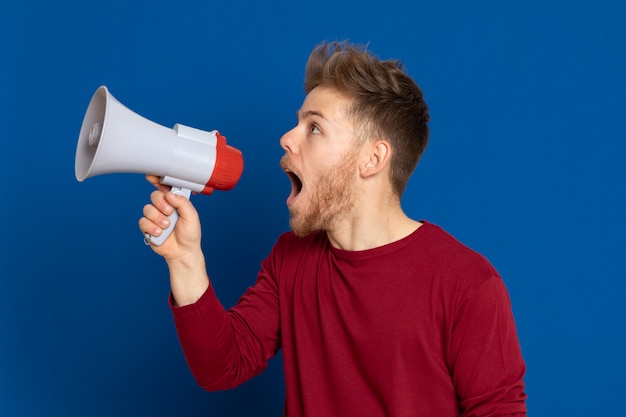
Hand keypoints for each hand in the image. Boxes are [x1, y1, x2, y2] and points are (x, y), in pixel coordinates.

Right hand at [139, 175, 208, 304]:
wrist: (183, 252)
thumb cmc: (190, 234)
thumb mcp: (192, 216)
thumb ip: (182, 203)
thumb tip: (169, 194)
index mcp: (175, 202)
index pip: (165, 188)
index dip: (158, 180)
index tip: (152, 176)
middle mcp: (164, 207)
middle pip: (154, 196)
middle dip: (161, 204)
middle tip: (169, 212)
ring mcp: (155, 217)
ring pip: (147, 209)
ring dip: (157, 218)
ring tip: (167, 226)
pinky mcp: (148, 227)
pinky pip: (142, 222)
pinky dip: (151, 227)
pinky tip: (160, 233)